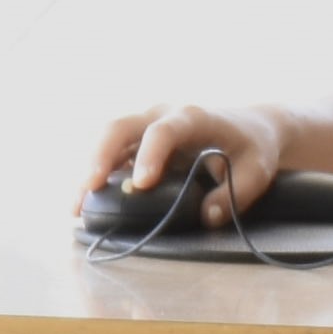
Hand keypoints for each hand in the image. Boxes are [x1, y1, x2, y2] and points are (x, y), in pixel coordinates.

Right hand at [86, 100, 303, 215]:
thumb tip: (207, 217)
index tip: (140, 184)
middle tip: (90, 188)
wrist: (251, 126)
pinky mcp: (138, 143)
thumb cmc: (253, 146)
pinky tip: (82, 205)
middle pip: (121, 127)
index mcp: (193, 117)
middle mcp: (161, 116)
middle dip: (101, 156)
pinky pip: (110, 156)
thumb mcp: (257, 170)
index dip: (150, 154)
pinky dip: (95, 178)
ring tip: (75, 207)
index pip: (164, 130)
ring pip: (107, 141)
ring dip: (89, 171)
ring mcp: (145, 127)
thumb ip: (236, 193)